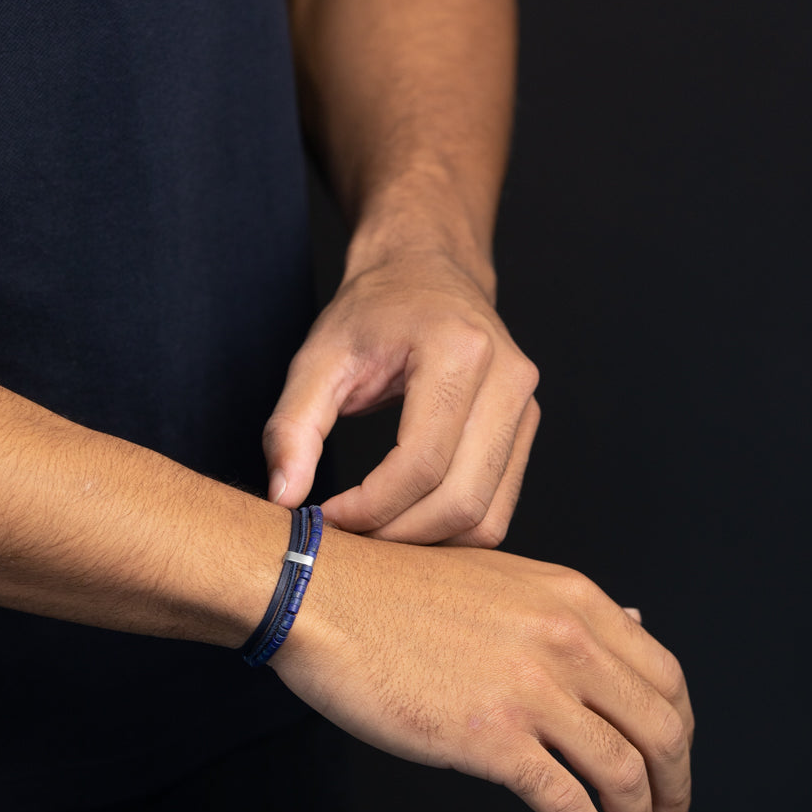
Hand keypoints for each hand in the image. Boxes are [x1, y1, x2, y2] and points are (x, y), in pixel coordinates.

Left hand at [262, 249, 539, 545]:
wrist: (426, 270)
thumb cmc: (372, 311)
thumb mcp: (317, 358)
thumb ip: (292, 427)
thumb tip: (285, 497)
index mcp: (458, 351)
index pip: (421, 463)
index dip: (371, 507)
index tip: (328, 517)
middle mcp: (507, 378)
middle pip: (460, 499)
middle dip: (398, 534)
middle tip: (349, 536)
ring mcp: (526, 406)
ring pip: (486, 516)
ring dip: (426, 542)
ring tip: (374, 529)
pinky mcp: (526, 429)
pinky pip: (497, 508)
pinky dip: (450, 530)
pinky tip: (405, 518)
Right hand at [271, 532, 692, 811]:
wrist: (322, 596)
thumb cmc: (393, 589)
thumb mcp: (497, 577)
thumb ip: (568, 607)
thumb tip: (635, 620)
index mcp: (573, 599)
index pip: (664, 675)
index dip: (681, 731)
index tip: (675, 762)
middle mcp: (566, 640)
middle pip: (660, 728)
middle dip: (677, 786)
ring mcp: (531, 690)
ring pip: (624, 771)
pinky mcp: (490, 738)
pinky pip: (568, 802)